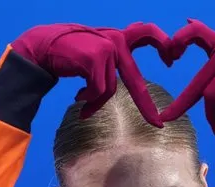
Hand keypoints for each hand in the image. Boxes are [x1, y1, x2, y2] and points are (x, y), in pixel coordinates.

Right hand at [12, 22, 172, 126]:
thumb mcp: (96, 52)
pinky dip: (88, 99)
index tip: (172, 59)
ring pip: (109, 90)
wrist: (43, 46)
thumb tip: (127, 82)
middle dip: (145, 106)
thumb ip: (113, 60)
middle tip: (157, 124)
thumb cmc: (69, 54)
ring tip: (83, 104)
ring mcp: (106, 50)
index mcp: (119, 37)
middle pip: (134, 81)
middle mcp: (116, 41)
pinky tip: (77, 98)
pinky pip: (98, 90)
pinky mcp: (95, 59)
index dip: (162, 44)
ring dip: (95, 102)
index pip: (147, 34)